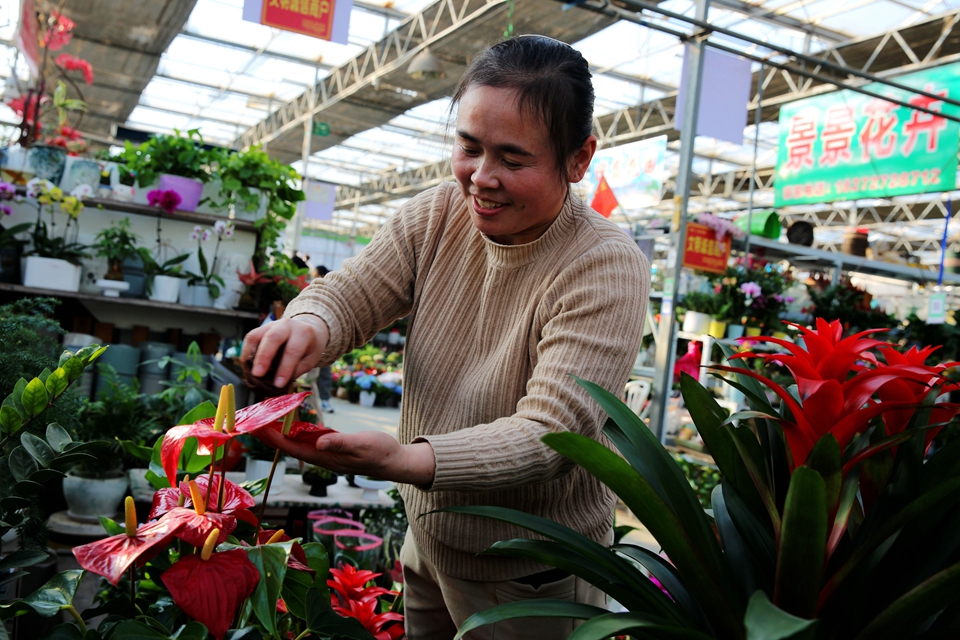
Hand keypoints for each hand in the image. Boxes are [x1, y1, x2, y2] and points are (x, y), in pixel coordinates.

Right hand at [241, 316, 327, 388]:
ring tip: (251, 373)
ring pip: (255, 336)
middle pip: (272, 338)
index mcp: (303, 333)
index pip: (293, 350)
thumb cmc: (308, 347)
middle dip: (263, 357)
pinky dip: (246, 354)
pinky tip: (248, 366)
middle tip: (258, 375)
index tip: (278, 384)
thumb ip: (294, 371)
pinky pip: (249, 339)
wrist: (307, 329)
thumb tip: (277, 385)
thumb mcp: (309, 360)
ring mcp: (271, 325)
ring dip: (250, 356)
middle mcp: (286, 325)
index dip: (285, 368)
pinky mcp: (260, 329)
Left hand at [254, 427, 435, 485]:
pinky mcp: (329, 447)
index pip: (288, 446)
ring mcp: (323, 452)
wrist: (393, 462)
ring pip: (294, 440)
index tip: (253, 423)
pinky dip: (294, 427)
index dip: (269, 435)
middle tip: (250, 415)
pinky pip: (305, 437)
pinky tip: (290, 418)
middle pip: (285, 444)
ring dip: (277, 429)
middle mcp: (318, 456)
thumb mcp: (362, 444)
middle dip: (267, 431)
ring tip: (263, 414)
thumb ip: (340, 443)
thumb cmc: (379, 453)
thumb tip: (318, 442)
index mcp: (322, 457)